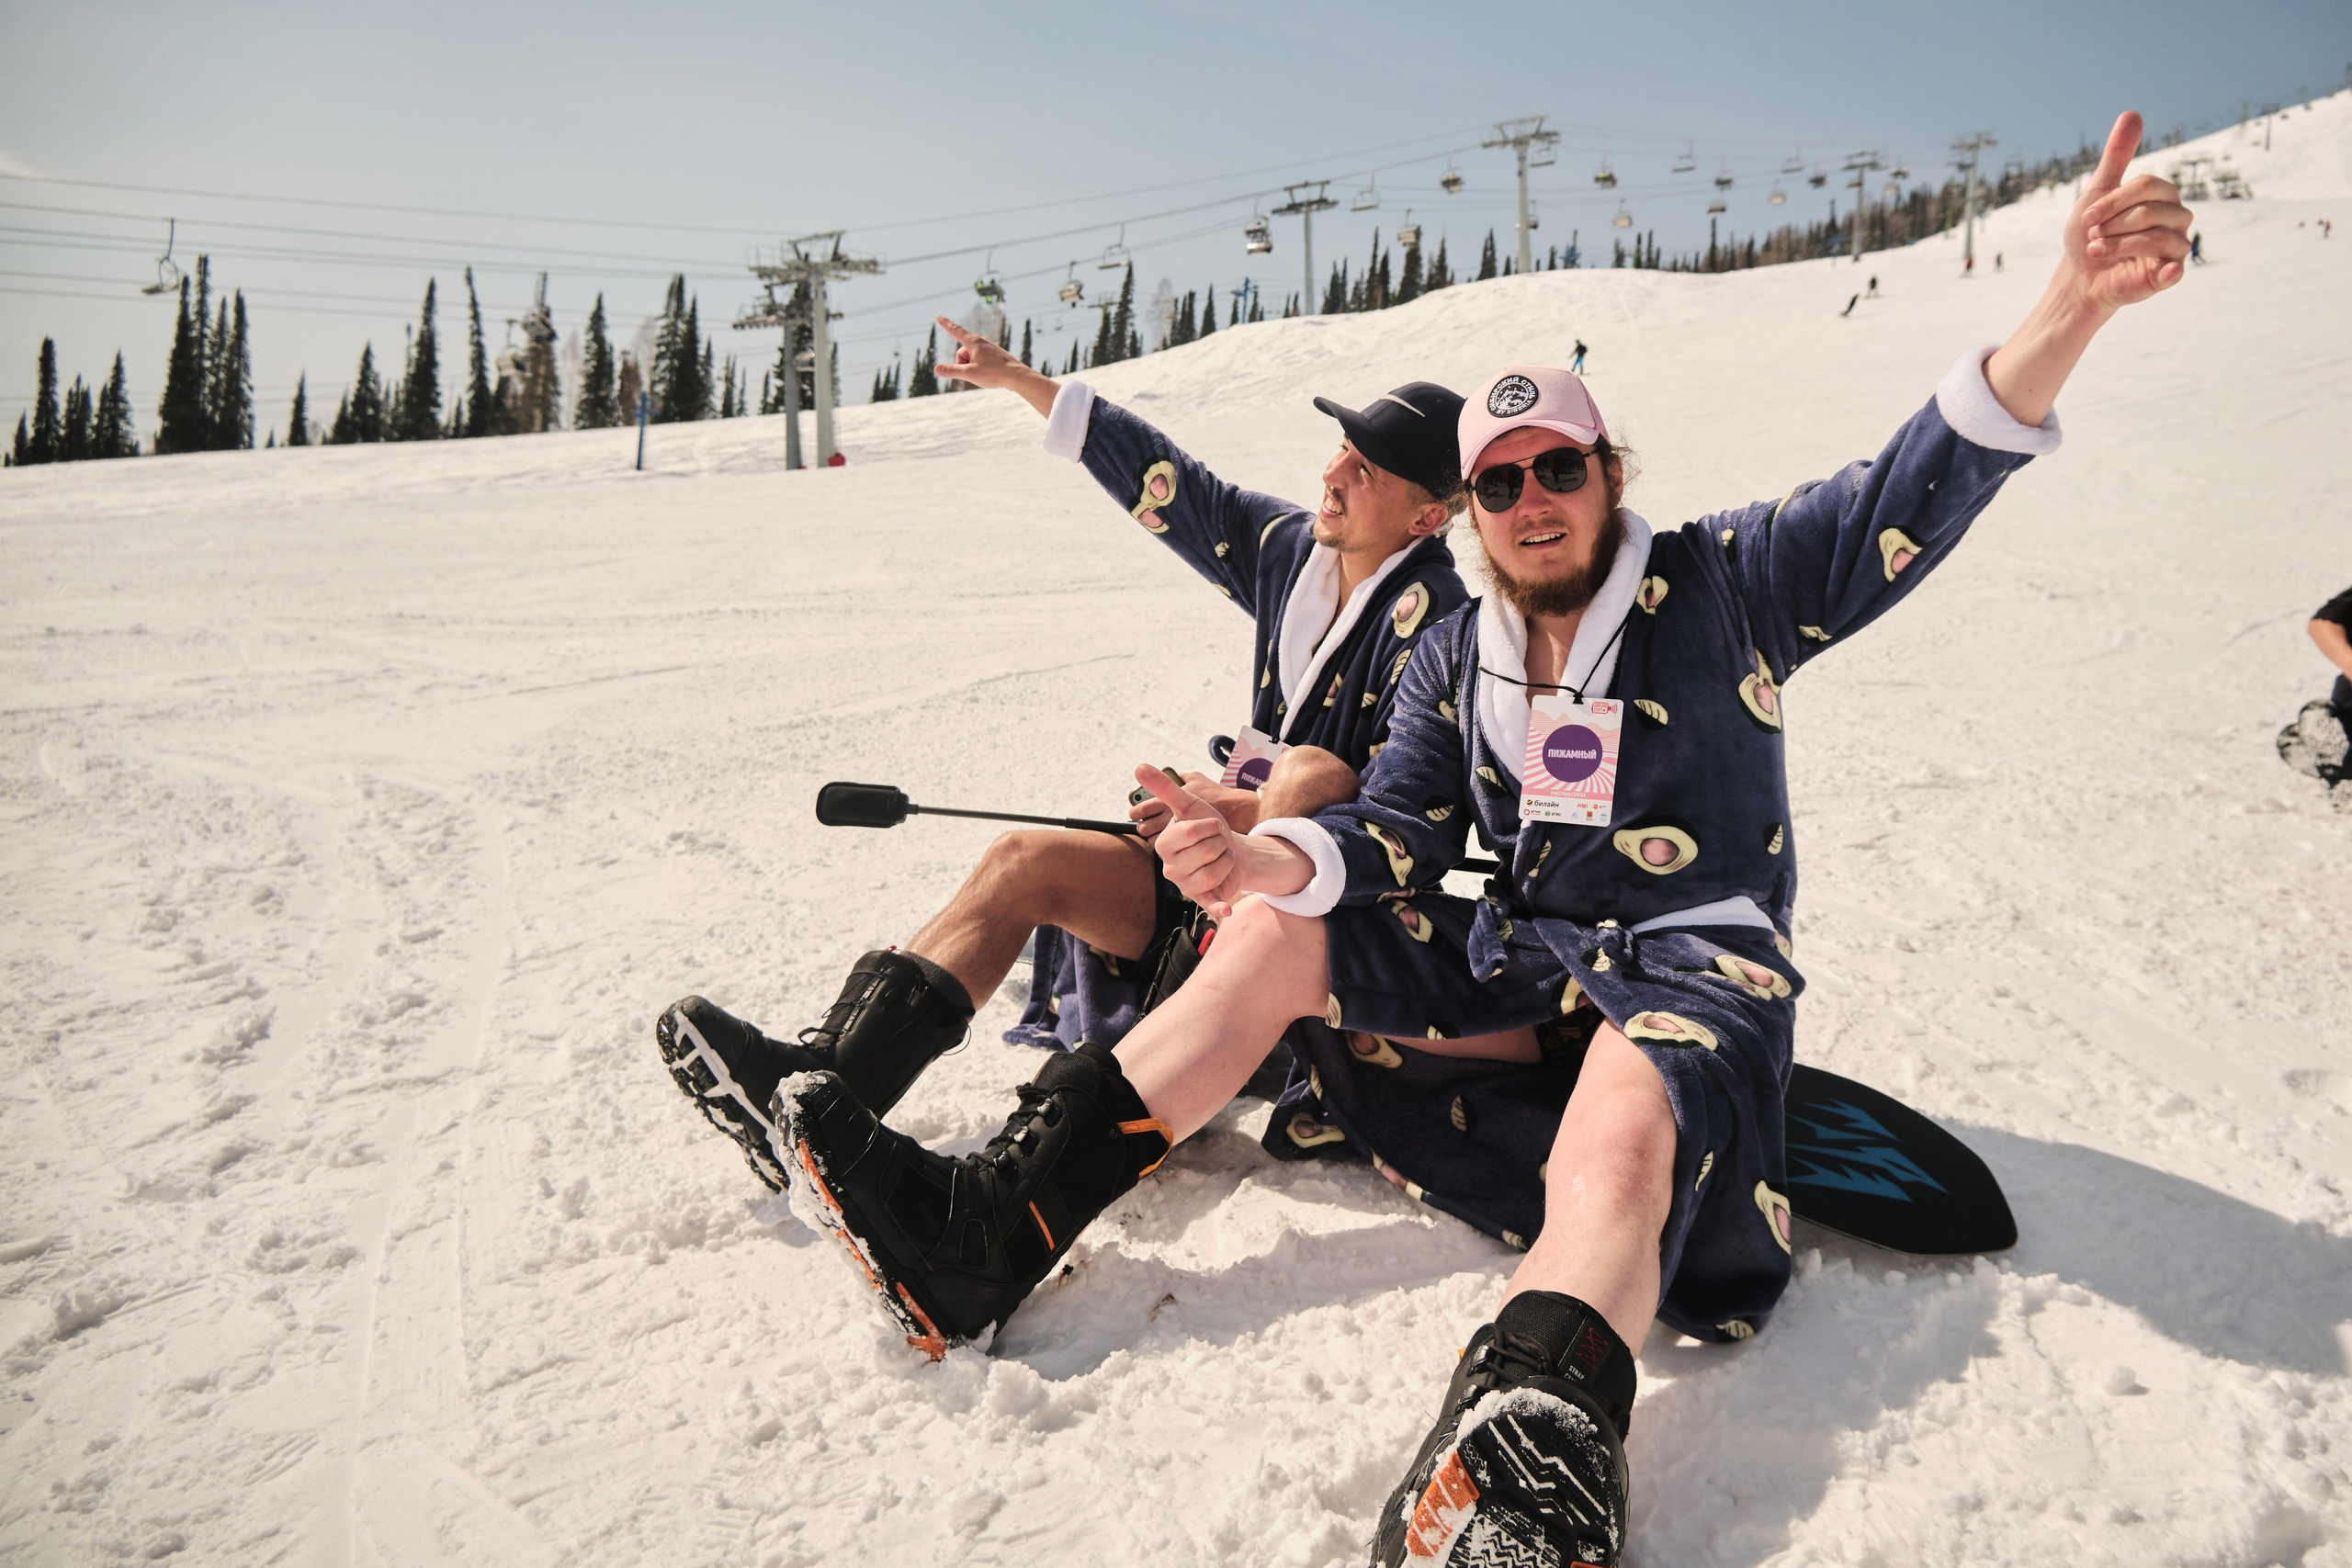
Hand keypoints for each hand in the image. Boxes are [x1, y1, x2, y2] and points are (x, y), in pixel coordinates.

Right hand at [932, 316, 1058, 414]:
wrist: (1018, 376)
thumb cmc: (994, 374)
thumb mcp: (969, 374)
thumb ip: (952, 371)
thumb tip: (936, 368)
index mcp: (974, 342)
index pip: (955, 330)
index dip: (945, 324)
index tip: (938, 316)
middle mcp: (982, 342)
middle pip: (962, 353)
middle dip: (963, 364)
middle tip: (976, 373)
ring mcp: (989, 348)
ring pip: (971, 358)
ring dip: (972, 368)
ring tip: (986, 374)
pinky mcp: (995, 355)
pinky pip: (980, 361)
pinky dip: (981, 369)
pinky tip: (992, 374)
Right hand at [1134, 765, 1309, 918]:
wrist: (1231, 849)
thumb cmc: (1207, 828)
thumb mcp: (1189, 804)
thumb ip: (1164, 787)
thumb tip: (1139, 766)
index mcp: (1163, 845)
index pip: (1190, 831)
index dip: (1209, 825)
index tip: (1210, 826)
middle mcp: (1170, 868)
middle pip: (1206, 851)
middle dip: (1220, 842)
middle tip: (1216, 843)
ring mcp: (1186, 886)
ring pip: (1214, 871)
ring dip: (1227, 859)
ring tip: (1221, 857)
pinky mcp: (1203, 899)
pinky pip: (1210, 904)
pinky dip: (1218, 908)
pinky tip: (1225, 910)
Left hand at [1985, 110, 2190, 426]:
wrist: (2081, 278)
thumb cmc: (2090, 234)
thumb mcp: (2098, 193)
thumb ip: (2117, 157)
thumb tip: (2133, 113)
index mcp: (2161, 197)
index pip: (2147, 186)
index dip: (2113, 201)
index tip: (2086, 218)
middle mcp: (2175, 218)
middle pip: (2153, 210)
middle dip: (2114, 223)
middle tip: (2093, 237)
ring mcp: (2175, 246)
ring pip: (2159, 237)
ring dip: (2120, 245)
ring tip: (2099, 251)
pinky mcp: (2169, 274)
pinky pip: (2177, 267)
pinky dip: (2168, 268)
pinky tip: (2158, 270)